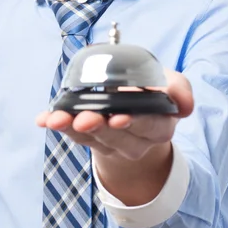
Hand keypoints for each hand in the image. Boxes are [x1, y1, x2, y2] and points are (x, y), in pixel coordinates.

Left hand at [35, 69, 193, 161]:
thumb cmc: (154, 92)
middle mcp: (137, 139)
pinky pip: (74, 135)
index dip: (135, 121)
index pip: (150, 125)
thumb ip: (179, 89)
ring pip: (93, 138)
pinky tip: (44, 118)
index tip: (119, 116)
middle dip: (99, 126)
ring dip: (72, 127)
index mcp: (160, 124)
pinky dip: (59, 125)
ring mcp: (112, 143)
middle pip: (118, 137)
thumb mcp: (170, 85)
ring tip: (57, 118)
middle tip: (84, 119)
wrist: (140, 113)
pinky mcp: (91, 140)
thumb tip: (184, 105)